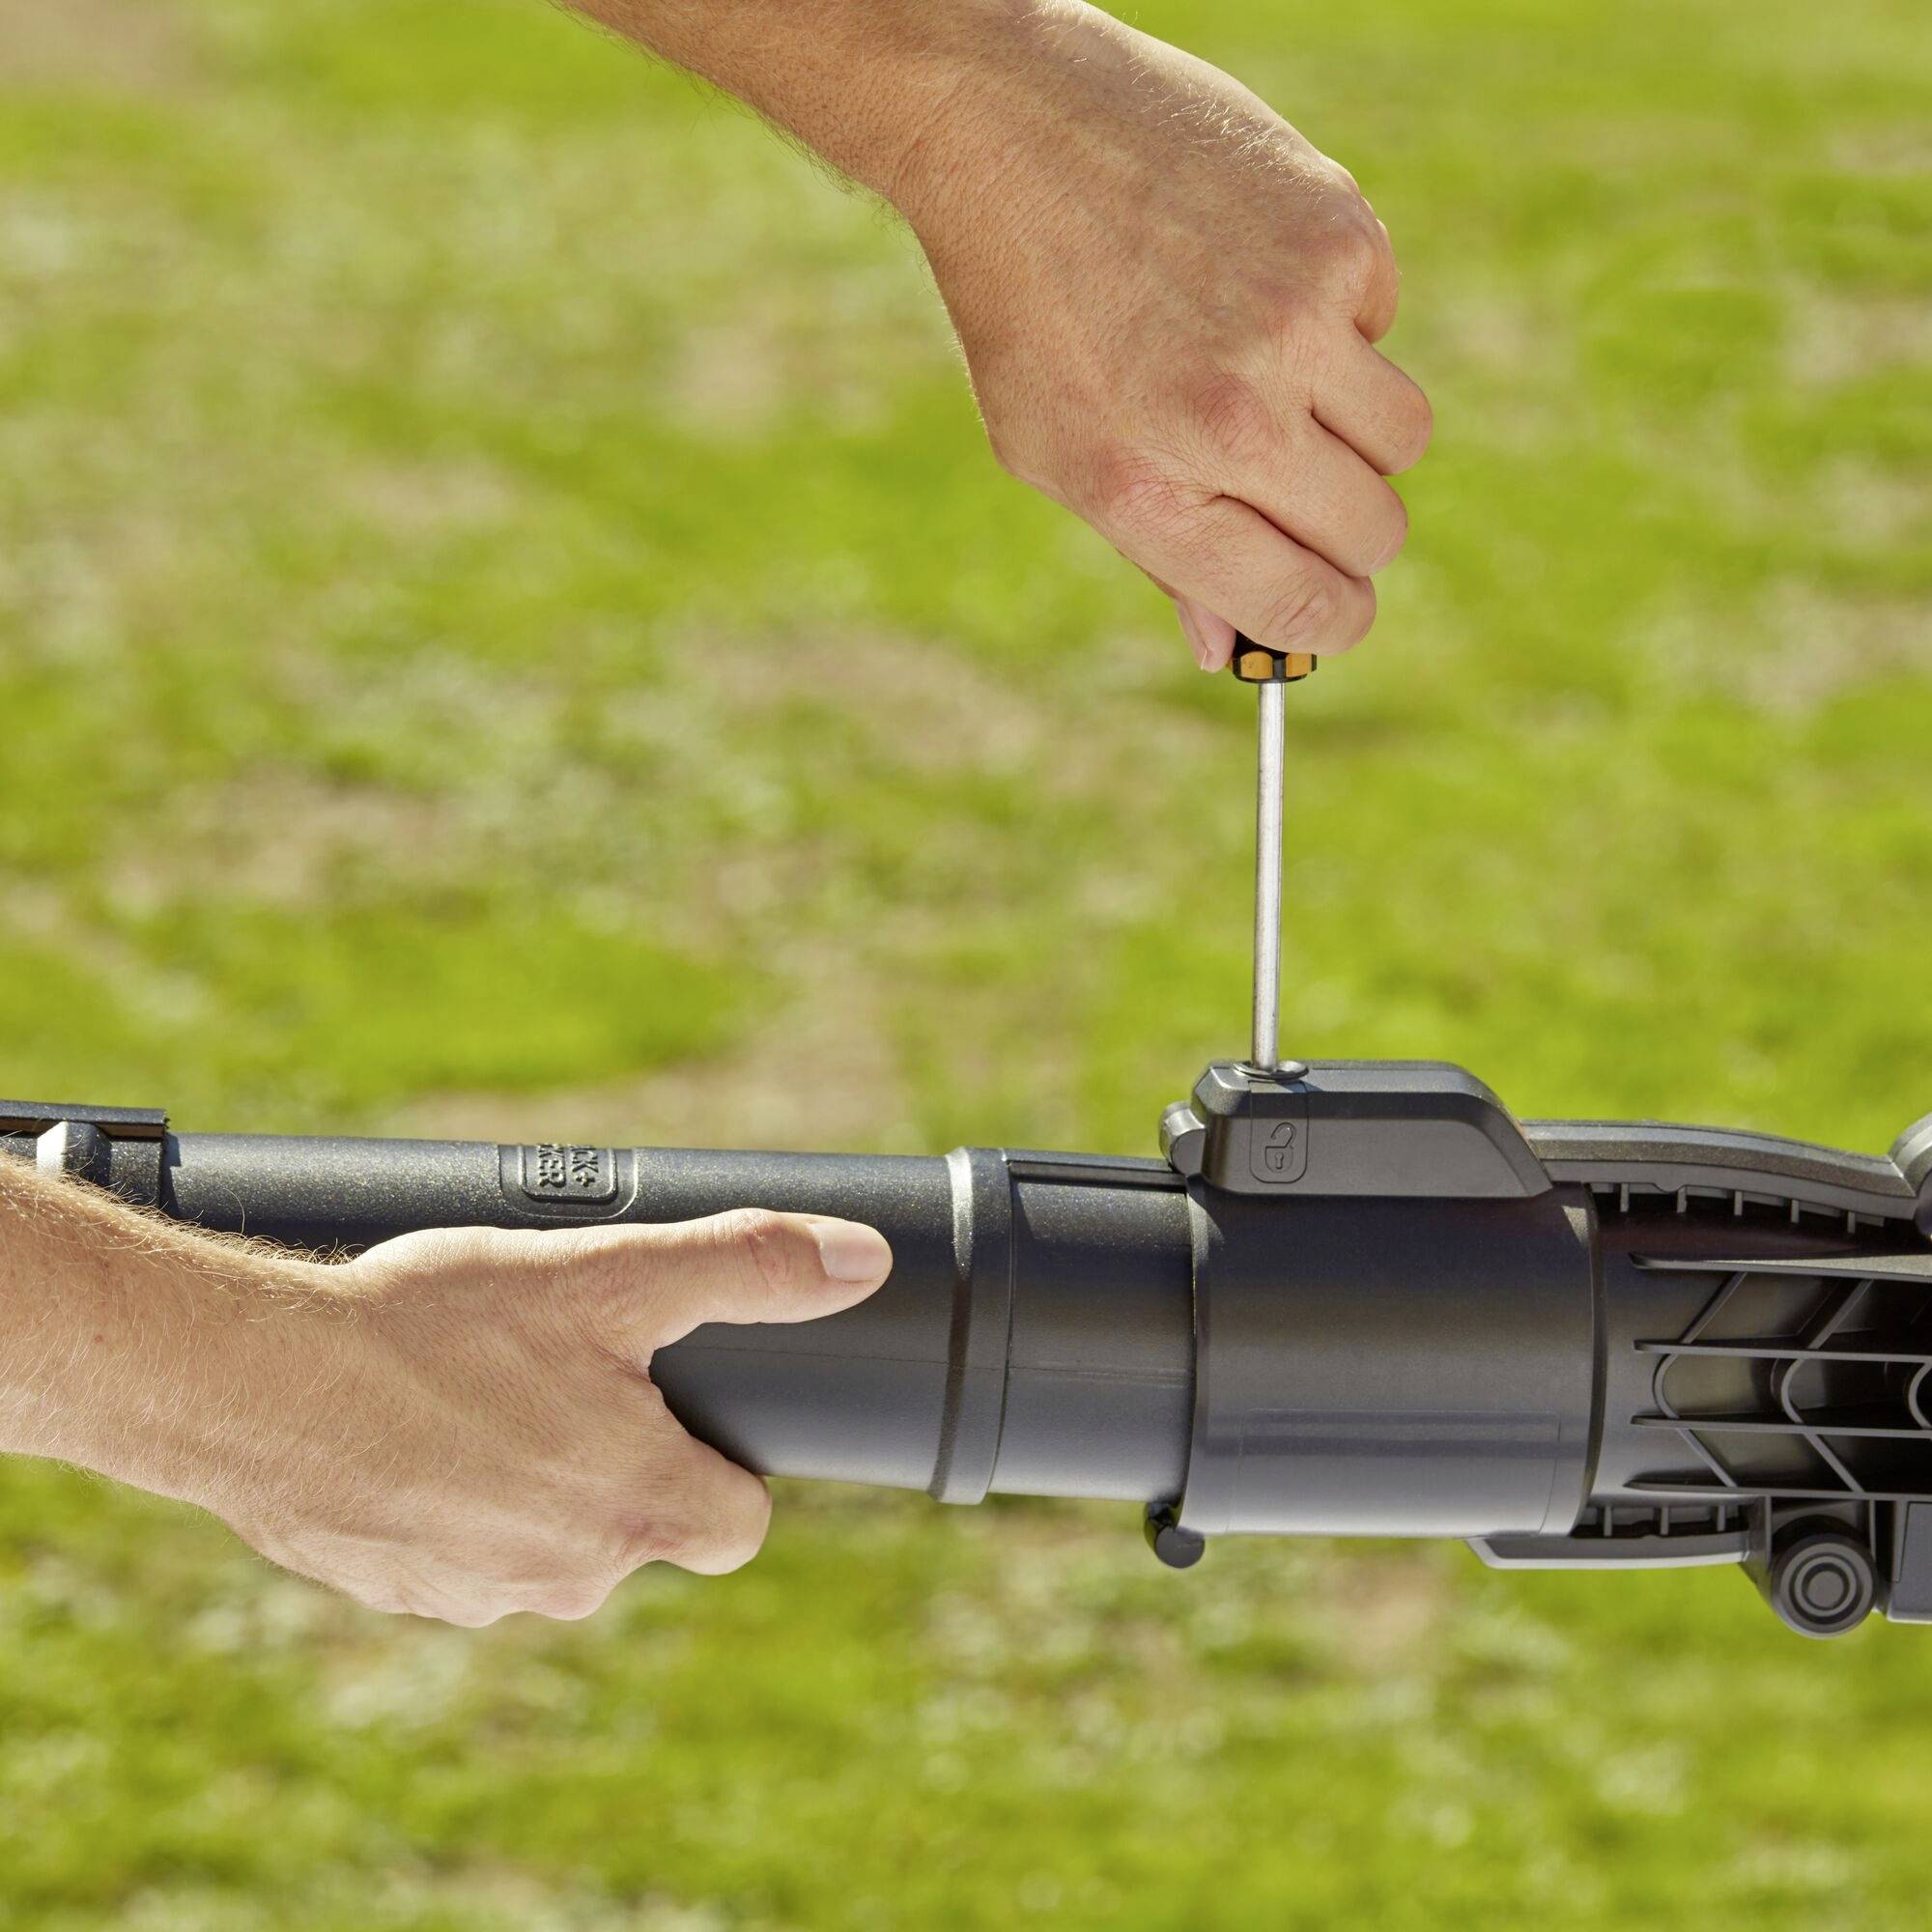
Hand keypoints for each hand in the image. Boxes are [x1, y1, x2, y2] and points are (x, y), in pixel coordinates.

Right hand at [208, 1211, 891, 1624]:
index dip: (723, 1464)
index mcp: (637, 1509)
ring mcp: (476, 1596)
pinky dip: (457, 1500)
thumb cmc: (436, 1327)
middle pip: (640, 1527)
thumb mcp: (610, 1274)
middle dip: (620, 1457)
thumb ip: (746, 1265)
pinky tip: (421, 1431)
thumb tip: (862, 1262)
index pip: (737, 1524)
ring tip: (486, 1390)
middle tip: (567, 1370)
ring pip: (549, 1541)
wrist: (253, 1381)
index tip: (686, 1409)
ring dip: (534, 1478)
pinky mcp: (398, 1593)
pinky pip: (462, 1551)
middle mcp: (569, 1578)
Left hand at [895, 5, 1432, 668]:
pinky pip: (1387, 324)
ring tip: (1278, 379)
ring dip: (1358, 432)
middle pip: (1373, 532)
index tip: (1336, 608)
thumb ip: (1156, 555)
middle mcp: (1231, 420)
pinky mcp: (1339, 237)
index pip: (1303, 601)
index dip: (1333, 621)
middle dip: (1350, 534)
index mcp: (1151, 492)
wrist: (1011, 131)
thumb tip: (1230, 649)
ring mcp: (1295, 325)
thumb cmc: (1025, 309)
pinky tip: (1261, 282)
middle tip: (1305, 496)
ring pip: (1403, 439)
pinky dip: (1343, 321)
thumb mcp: (1056, 454)